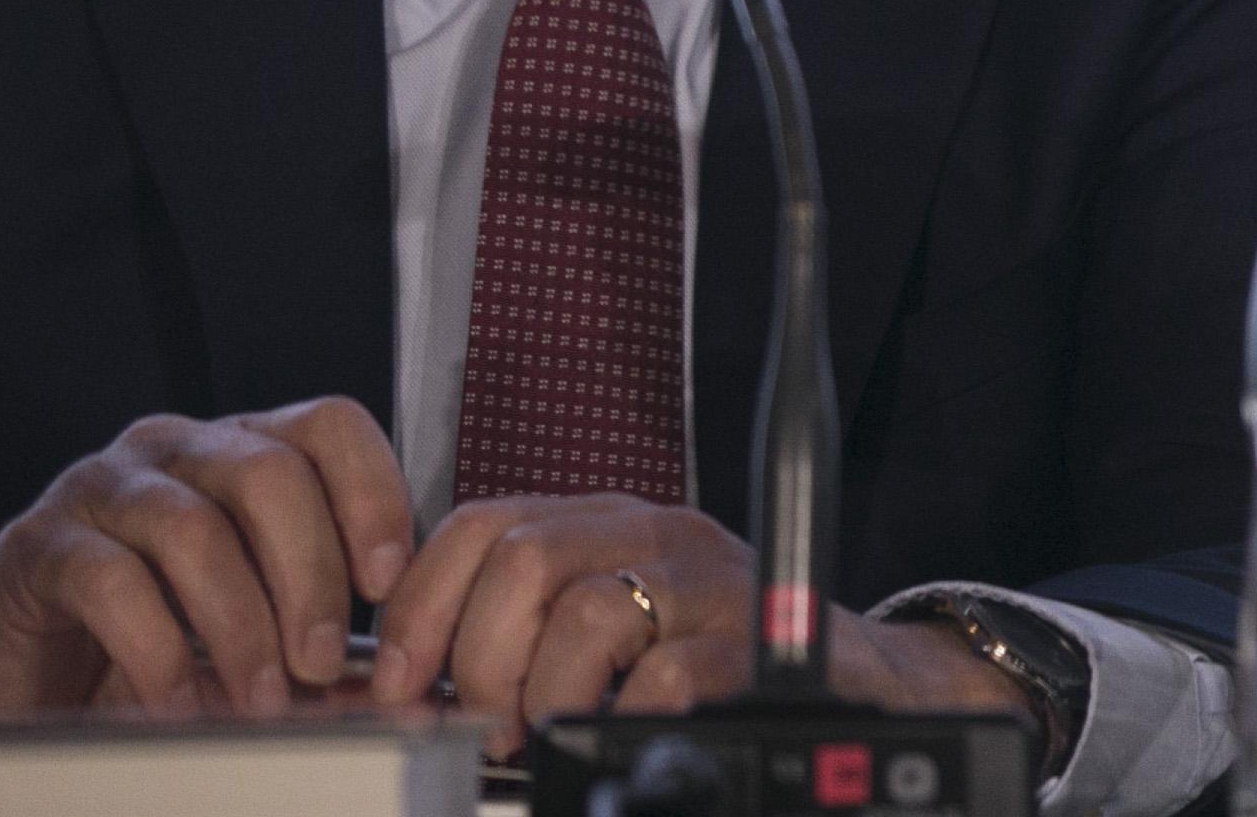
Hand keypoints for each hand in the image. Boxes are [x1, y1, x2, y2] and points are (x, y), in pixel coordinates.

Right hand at [0, 397, 413, 724]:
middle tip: (321, 663)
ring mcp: (104, 488)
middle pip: (271, 475)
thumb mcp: (246, 619)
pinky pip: (113, 582)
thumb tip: (386, 674)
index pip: (330, 427)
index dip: (371, 495)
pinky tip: (178, 703)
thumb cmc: (147, 632)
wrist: (14, 663)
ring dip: (240, 624)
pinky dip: (158, 652)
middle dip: (310, 575)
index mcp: (242, 448)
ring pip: (195, 528)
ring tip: (259, 696)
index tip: (387, 582)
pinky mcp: (41, 544)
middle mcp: (177, 449)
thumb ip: (309, 628)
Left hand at [367, 497, 1031, 757]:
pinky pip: (665, 672)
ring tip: (554, 733)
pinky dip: (625, 715)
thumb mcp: (616, 628)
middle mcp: (658, 533)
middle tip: (491, 727)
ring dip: (548, 695)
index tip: (401, 685)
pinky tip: (624, 730)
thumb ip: (529, 633)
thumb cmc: (717, 662)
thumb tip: (413, 688)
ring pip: (588, 609)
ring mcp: (711, 580)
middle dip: (480, 661)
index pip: (483, 524)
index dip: (422, 607)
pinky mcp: (758, 638)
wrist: (855, 681)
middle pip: (523, 559)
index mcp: (609, 524)